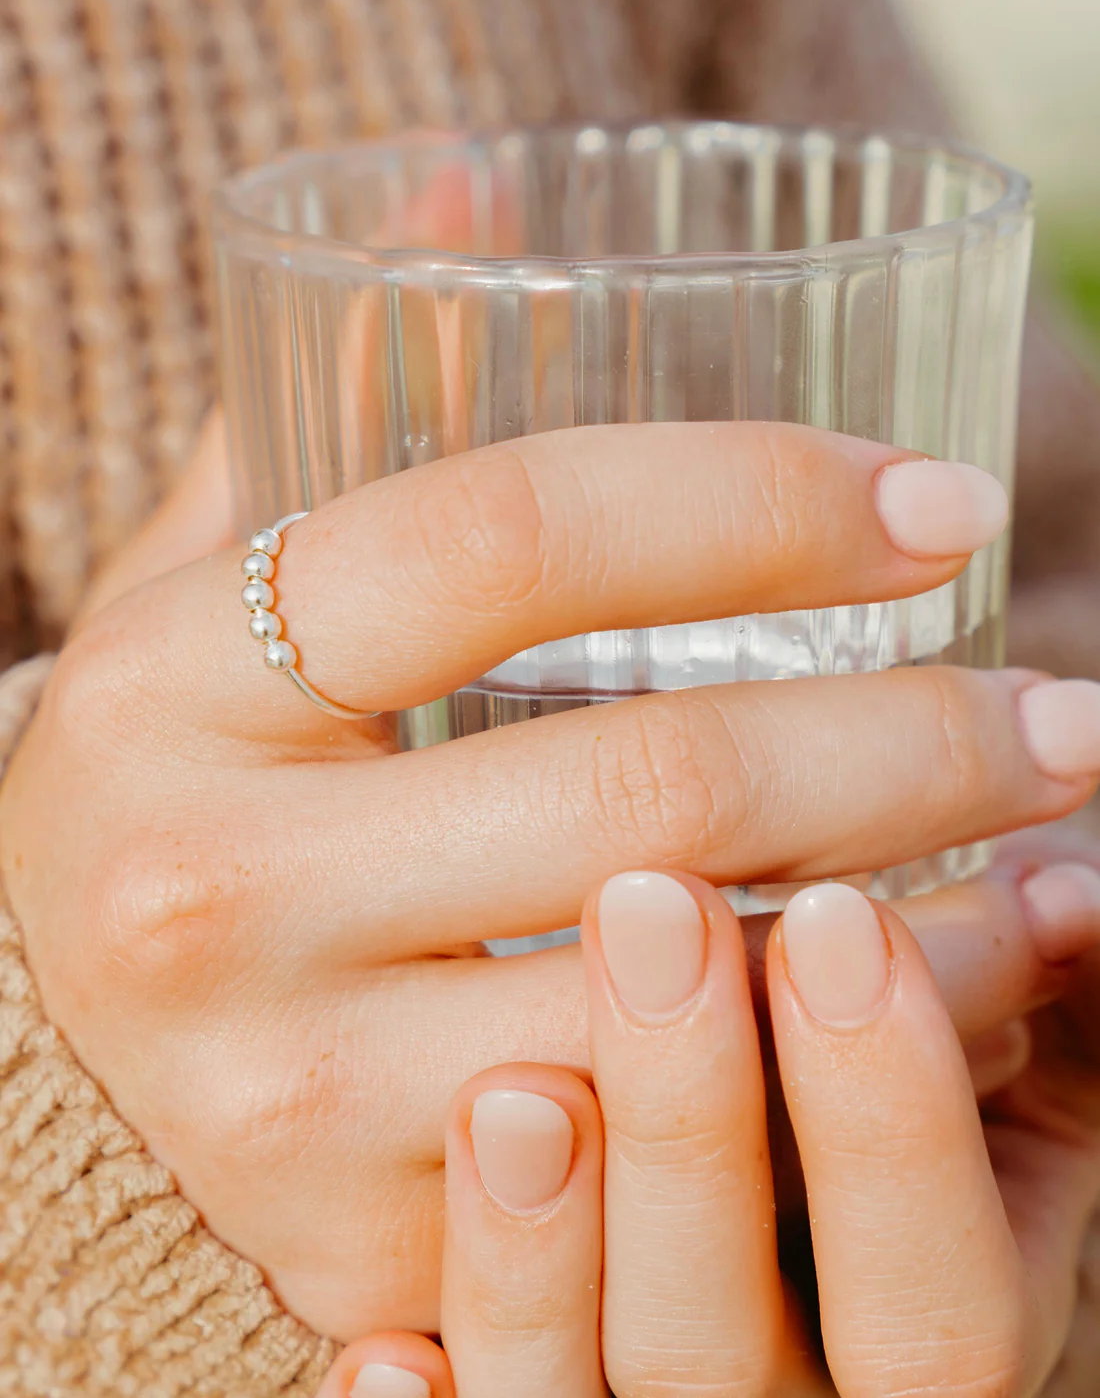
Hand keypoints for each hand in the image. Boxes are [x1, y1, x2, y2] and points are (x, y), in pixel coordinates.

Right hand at [4, 416, 1099, 1340]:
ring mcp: (286, 1086)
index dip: (759, 494)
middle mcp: (209, 889)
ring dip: (925, 929)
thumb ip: (341, 394)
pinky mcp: (365, 1234)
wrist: (70, 1009)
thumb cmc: (185, 765)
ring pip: (681, 995)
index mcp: (176, 680)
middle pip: (647, 777)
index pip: (513, 533)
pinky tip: (935, 1014)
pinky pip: (658, 1161)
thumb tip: (482, 187)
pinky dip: (826, 1084)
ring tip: (1051, 863)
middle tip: (1062, 712)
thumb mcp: (214, 573)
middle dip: (916, 736)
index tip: (942, 504)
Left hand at [321, 869, 1099, 1397]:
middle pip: (722, 1344)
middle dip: (694, 1122)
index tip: (845, 916)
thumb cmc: (881, 1154)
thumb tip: (1064, 888)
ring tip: (509, 1098)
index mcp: (911, 1335)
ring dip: (531, 1260)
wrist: (788, 1277)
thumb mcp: (988, 1104)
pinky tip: (384, 1352)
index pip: (935, 1307)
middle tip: (648, 909)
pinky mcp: (504, 1390)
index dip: (896, 1125)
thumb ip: (1021, 1019)